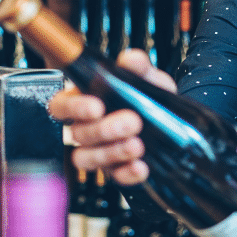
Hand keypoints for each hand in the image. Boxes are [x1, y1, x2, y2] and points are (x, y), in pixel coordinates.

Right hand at [47, 49, 176, 185]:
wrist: (174, 121)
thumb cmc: (149, 96)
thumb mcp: (147, 78)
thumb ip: (138, 68)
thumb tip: (131, 59)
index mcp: (86, 101)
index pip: (61, 105)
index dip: (73, 108)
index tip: (96, 107)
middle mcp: (87, 128)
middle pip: (78, 134)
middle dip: (104, 129)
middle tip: (131, 122)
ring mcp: (99, 152)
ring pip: (87, 158)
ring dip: (112, 153)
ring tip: (137, 145)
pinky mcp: (116, 170)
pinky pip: (114, 177)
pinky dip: (127, 174)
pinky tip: (141, 166)